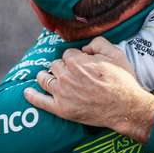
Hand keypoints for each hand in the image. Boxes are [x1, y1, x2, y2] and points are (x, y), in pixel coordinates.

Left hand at [24, 38, 153, 142]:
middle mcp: (66, 76)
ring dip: (46, 76)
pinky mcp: (61, 109)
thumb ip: (98, 43)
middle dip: (62, 67)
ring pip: (44, 79)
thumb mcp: (116, 54)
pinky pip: (40, 101)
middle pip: (55, 65)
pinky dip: (31, 96)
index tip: (82, 64)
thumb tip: (85, 47)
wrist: (126, 107)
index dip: (76, 59)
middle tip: (72, 74)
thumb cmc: (122, 81)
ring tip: (48, 77)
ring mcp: (61, 93)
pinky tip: (27, 92)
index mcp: (77, 61)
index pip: (67, 55)